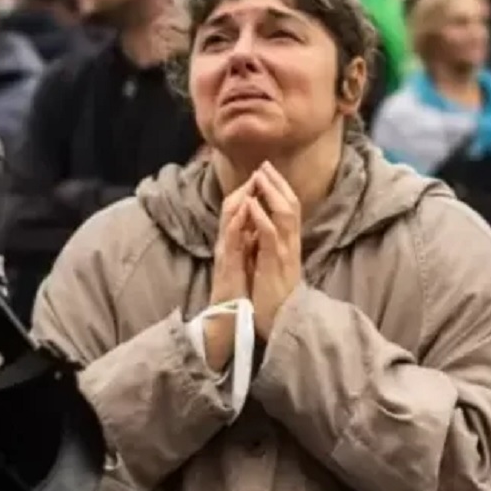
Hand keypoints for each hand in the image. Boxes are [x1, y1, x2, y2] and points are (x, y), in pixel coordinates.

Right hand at [204, 183, 256, 370]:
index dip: (252, 191)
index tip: (266, 175)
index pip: (241, 210)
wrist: (228, 320)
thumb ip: (249, 244)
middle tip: (260, 169)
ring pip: (229, 218)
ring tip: (253, 181)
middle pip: (232, 206)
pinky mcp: (226, 264)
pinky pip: (230, 239)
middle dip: (246, 187)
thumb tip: (259, 227)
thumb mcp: (247, 263)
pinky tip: (246, 210)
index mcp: (235, 242)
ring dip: (241, 198)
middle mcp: (227, 243)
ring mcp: (225, 252)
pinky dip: (237, 222)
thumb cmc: (239, 294)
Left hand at [243, 164, 303, 340]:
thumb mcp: (271, 265)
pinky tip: (251, 204)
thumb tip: (261, 227)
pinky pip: (270, 235)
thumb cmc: (273, 296)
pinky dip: (260, 217)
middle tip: (265, 164)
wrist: (277, 321)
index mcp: (289, 245)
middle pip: (290, 205)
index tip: (267, 172)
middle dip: (277, 183)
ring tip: (259, 176)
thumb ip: (270, 246)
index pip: (289, 209)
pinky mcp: (275, 264)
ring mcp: (285, 253)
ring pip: (284, 215)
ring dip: (271, 193)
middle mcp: (291, 245)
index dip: (280, 189)